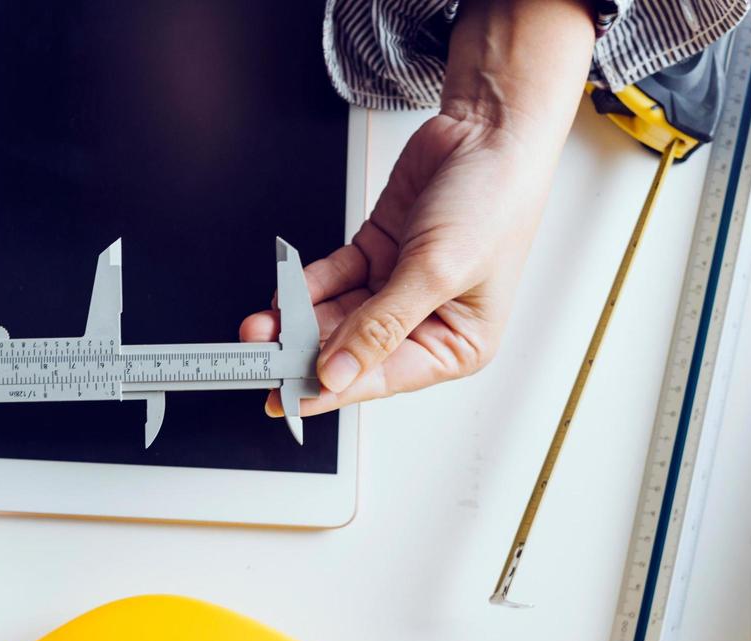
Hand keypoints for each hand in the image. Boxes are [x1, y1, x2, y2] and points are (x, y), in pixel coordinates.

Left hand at [240, 0, 593, 417]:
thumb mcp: (436, 271)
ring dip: (297, 321)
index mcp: (457, 344)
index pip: (382, 377)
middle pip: (353, 350)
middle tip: (258, 359)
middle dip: (304, 352)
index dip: (332, 389)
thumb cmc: (493, 203)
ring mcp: (398, 287)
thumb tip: (338, 372)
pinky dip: (306, 286)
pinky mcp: (379, 254)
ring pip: (336, 317)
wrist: (490, 131)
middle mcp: (427, 321)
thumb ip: (380, 326)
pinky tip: (283, 295)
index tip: (287, 398)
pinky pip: (334, 279)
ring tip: (260, 327)